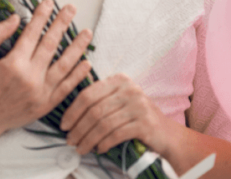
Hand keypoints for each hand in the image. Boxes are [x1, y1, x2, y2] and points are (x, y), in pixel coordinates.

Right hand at [0, 0, 93, 140]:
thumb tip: (15, 18)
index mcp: (13, 63)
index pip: (32, 33)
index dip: (41, 16)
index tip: (48, 2)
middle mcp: (30, 77)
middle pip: (51, 44)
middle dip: (62, 23)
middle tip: (72, 8)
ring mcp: (40, 93)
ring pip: (64, 65)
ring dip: (77, 47)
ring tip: (87, 32)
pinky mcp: (45, 105)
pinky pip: (66, 88)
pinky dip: (77, 76)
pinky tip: (86, 63)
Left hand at [61, 73, 181, 156]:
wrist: (166, 134)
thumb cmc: (136, 118)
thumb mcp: (119, 102)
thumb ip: (100, 100)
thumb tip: (69, 115)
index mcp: (119, 80)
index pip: (88, 94)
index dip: (72, 111)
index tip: (64, 125)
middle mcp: (130, 89)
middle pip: (94, 110)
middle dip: (78, 128)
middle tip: (70, 141)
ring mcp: (139, 105)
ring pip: (103, 124)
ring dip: (88, 139)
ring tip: (81, 148)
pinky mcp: (145, 123)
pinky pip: (116, 134)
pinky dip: (104, 143)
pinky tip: (99, 149)